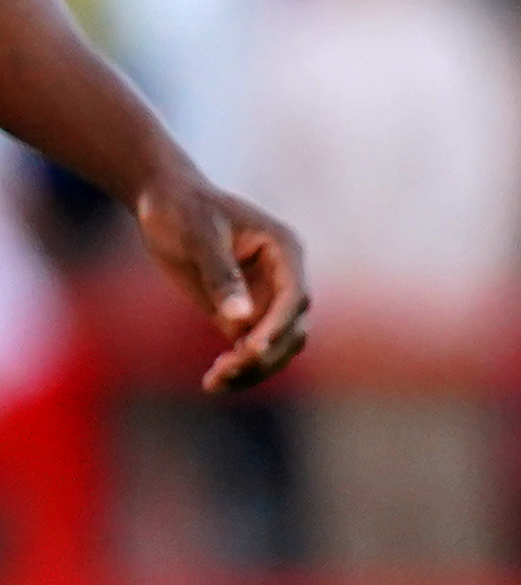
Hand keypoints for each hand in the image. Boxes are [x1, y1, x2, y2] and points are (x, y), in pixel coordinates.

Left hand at [131, 168, 305, 394]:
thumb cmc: (182, 209)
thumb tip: (241, 321)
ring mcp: (265, 298)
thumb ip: (221, 276)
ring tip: (215, 381)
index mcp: (285, 250)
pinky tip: (213, 381)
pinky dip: (238, 369)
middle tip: (225, 370)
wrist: (162, 202)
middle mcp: (283, 277)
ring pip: (278, 346)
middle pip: (293, 328)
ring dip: (255, 368)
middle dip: (265, 354)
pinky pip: (250, 349)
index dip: (278, 325)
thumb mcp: (198, 237)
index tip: (251, 349)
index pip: (295, 296)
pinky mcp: (242, 314)